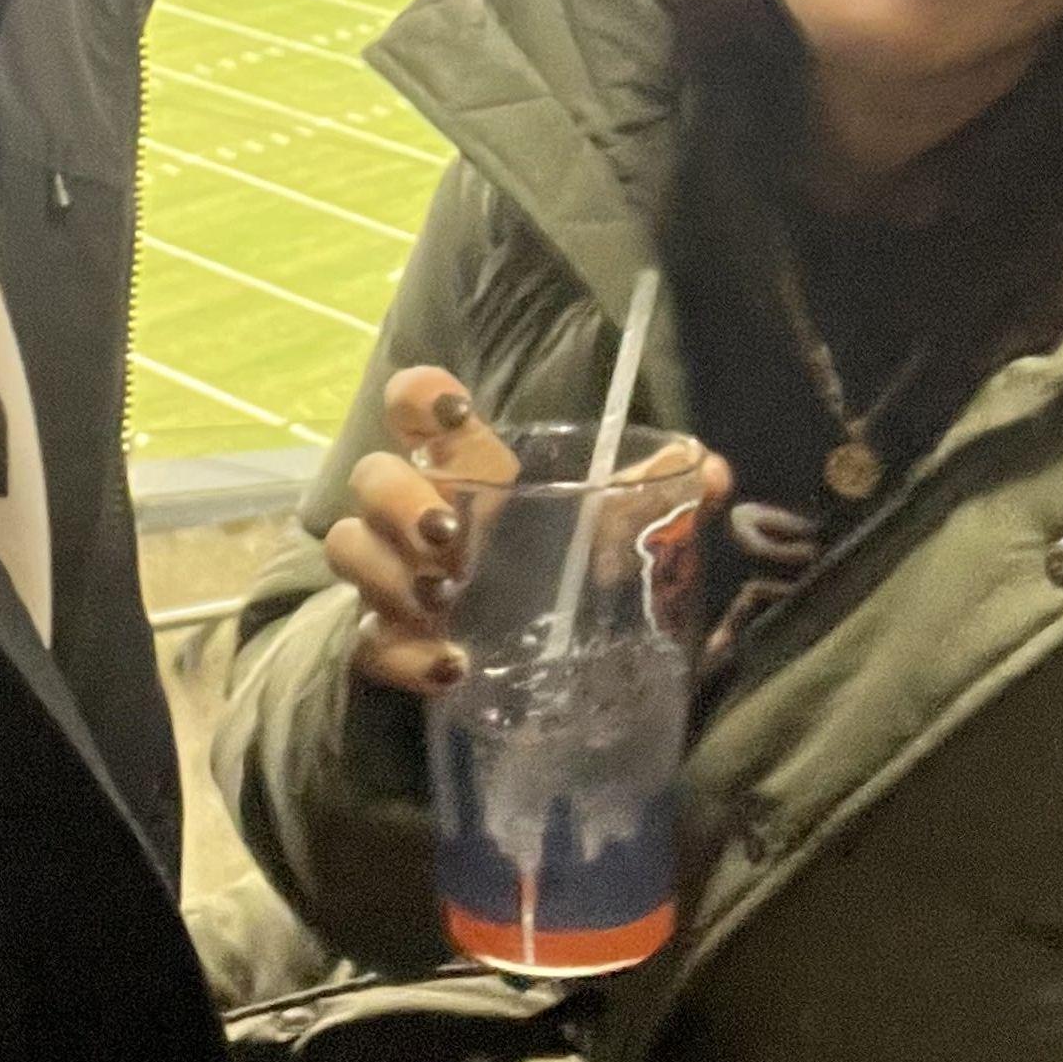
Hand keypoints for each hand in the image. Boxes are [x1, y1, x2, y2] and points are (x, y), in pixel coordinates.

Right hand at [331, 368, 729, 698]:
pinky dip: (406, 656)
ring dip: (389, 571)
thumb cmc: (549, 566)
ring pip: (350, 550)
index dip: (420, 394)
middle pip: (370, 476)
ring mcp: (392, 578)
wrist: (506, 657)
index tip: (455, 411)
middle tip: (447, 533)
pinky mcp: (386, 643)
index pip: (415, 404)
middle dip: (397, 498)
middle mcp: (415, 512)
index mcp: (466, 466)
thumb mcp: (604, 528)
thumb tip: (712, 471)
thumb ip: (652, 496)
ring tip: (444, 597)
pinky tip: (453, 667)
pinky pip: (370, 644)